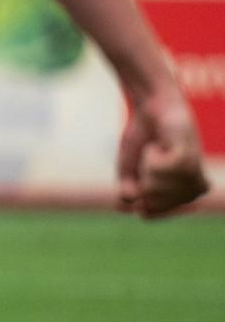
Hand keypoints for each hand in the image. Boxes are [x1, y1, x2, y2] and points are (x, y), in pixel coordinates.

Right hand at [117, 80, 210, 216]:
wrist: (153, 107)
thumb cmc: (143, 137)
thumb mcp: (129, 168)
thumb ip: (128, 188)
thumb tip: (130, 202)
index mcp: (182, 195)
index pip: (155, 214)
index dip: (142, 207)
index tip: (137, 199)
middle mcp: (193, 189)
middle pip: (153, 203)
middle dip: (142, 185)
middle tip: (148, 162)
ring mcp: (193, 176)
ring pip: (156, 189)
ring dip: (147, 168)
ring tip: (156, 151)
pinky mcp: (190, 161)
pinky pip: (160, 171)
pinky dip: (152, 158)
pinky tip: (159, 146)